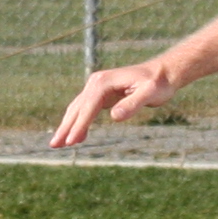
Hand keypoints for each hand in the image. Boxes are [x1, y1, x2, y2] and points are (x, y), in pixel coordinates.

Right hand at [52, 61, 173, 144]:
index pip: (88, 107)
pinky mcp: (100, 94)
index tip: (71, 141)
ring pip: (77, 109)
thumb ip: (133, 104)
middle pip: (77, 108)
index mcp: (104, 82)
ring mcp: (96, 88)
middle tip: (54, 145)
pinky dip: (78, 123)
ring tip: (57, 145)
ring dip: (67, 126)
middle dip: (65, 127)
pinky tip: (75, 137)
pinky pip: (85, 110)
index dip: (79, 125)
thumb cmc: (158, 83)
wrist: (163, 73)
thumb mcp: (150, 93)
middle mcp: (96, 82)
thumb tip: (115, 117)